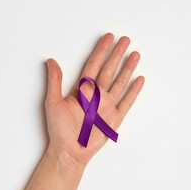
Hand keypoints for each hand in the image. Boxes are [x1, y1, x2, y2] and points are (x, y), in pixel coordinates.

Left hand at [44, 33, 144, 165]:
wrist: (70, 151)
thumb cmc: (59, 130)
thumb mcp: (53, 102)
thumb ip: (55, 81)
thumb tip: (51, 60)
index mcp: (82, 89)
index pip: (94, 64)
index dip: (101, 50)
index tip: (108, 38)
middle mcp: (97, 94)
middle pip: (109, 69)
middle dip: (117, 54)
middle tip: (125, 40)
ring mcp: (107, 105)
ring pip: (120, 82)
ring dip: (128, 68)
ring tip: (135, 55)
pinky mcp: (115, 117)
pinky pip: (127, 101)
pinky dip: (134, 90)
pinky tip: (139, 79)